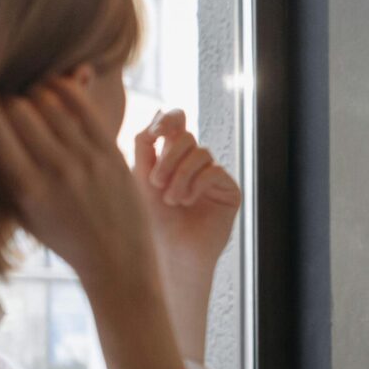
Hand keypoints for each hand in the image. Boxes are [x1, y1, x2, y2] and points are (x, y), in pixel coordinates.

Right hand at [0, 81, 181, 368]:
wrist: (118, 260)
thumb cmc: (64, 238)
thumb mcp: (22, 214)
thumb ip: (0, 176)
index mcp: (27, 190)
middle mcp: (56, 171)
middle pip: (18, 109)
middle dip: (8, 103)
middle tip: (9, 108)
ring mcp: (86, 160)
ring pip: (49, 103)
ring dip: (35, 96)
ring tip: (32, 103)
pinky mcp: (111, 152)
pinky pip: (82, 105)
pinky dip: (64, 89)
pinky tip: (54, 89)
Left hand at [133, 109, 240, 282]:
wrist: (169, 254)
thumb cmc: (151, 220)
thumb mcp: (140, 178)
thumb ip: (145, 146)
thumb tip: (157, 113)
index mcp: (171, 156)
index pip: (176, 123)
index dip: (168, 120)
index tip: (156, 133)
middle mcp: (194, 163)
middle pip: (186, 137)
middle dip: (169, 158)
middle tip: (156, 183)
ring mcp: (213, 176)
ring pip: (201, 153)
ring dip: (181, 176)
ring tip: (171, 200)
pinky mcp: (229, 191)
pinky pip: (215, 171)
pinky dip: (197, 184)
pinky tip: (187, 202)